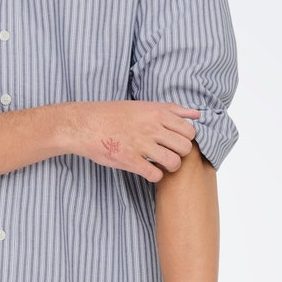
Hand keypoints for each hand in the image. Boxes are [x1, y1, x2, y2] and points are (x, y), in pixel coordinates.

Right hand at [66, 100, 199, 179]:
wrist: (84, 124)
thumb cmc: (113, 114)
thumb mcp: (144, 105)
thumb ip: (172, 109)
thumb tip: (197, 114)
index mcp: (157, 113)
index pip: (189, 131)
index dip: (185, 139)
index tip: (174, 142)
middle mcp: (151, 128)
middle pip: (185, 148)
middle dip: (180, 154)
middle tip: (168, 154)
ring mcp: (141, 144)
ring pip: (173, 162)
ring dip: (170, 167)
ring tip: (160, 164)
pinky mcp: (129, 160)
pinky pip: (155, 174)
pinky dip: (155, 176)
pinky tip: (148, 170)